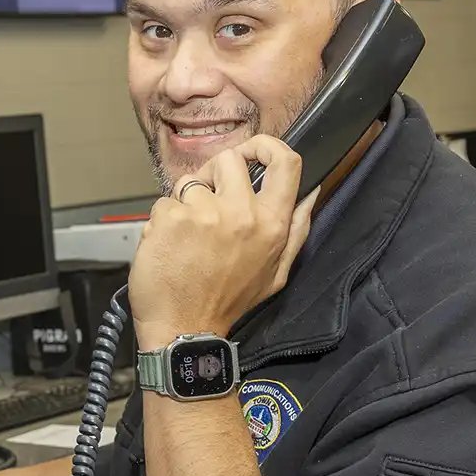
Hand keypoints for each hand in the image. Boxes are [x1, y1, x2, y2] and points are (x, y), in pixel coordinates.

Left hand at [128, 135, 317, 350]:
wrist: (183, 329)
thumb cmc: (228, 302)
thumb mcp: (276, 272)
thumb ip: (296, 229)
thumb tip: (312, 191)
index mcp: (272, 224)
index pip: (286, 161)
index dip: (267, 146)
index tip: (253, 152)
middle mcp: (242, 214)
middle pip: (230, 159)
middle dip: (215, 174)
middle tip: (207, 201)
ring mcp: (204, 214)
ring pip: (191, 181)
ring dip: (185, 201)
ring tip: (187, 234)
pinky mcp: (172, 218)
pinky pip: (165, 202)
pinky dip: (163, 221)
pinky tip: (169, 247)